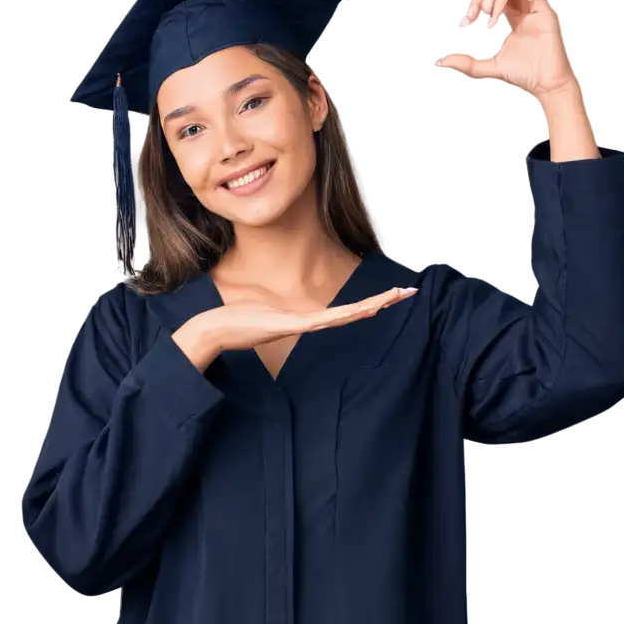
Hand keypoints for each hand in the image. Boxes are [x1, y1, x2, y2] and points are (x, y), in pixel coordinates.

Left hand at [174, 286, 417, 367]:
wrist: (216, 331)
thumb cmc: (235, 320)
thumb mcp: (261, 307)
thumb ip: (273, 308)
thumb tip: (273, 304)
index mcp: (304, 319)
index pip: (343, 311)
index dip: (367, 303)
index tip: (388, 294)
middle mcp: (309, 324)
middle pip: (353, 313)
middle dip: (381, 302)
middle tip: (407, 292)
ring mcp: (303, 325)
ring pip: (346, 315)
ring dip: (372, 305)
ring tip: (395, 296)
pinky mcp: (293, 326)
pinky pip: (326, 318)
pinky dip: (347, 314)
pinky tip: (364, 309)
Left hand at [433, 0, 575, 99]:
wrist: (544, 83)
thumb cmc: (522, 75)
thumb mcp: (489, 68)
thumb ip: (468, 64)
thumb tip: (442, 62)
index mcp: (511, 17)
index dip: (477, 2)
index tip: (467, 20)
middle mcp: (522, 8)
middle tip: (473, 15)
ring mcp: (533, 7)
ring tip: (484, 14)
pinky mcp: (543, 9)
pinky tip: (495, 18)